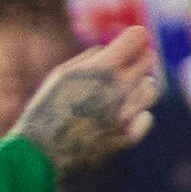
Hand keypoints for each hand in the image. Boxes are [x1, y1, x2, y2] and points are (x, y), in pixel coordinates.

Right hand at [16, 26, 160, 170]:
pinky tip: (119, 117)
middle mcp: (120, 88)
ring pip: (152, 89)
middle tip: (125, 67)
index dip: (133, 38)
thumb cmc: (45, 110)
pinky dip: (136, 116)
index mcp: (102, 69)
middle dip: (139, 59)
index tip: (128, 44)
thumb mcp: (60, 76)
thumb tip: (114, 49)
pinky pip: (146, 118)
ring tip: (121, 94)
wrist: (38, 154)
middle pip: (149, 60)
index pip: (138, 37)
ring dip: (140, 87)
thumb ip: (91, 58)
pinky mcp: (128, 136)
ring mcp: (126, 114)